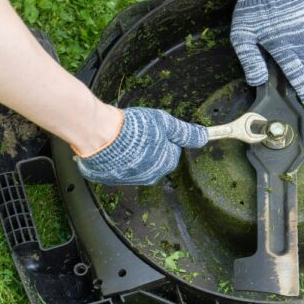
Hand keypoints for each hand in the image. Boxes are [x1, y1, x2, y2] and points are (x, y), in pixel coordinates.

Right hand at [74, 108, 208, 185]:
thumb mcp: (165, 123)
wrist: (99, 136)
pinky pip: (118, 168)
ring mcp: (130, 179)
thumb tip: (204, 137)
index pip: (172, 150)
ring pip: (136, 164)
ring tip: (124, 139)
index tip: (154, 129)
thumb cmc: (135, 129)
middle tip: (138, 132)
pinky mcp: (111, 179)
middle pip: (155, 158)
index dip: (164, 137)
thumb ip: (186, 132)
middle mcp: (150, 176)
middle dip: (149, 146)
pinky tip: (113, 147)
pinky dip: (117, 159)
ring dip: (133, 153)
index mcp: (166, 164)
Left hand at [230, 0, 303, 109]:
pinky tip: (292, 22)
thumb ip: (250, 61)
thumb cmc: (253, 9)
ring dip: (299, 46)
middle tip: (282, 51)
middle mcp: (301, 41)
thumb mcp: (242, 36)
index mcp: (283, 48)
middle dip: (296, 63)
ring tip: (283, 31)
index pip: (297, 76)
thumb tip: (257, 81)